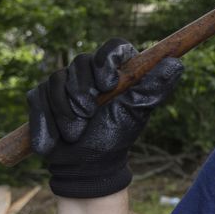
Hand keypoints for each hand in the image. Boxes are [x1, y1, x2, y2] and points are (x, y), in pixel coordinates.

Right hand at [27, 38, 182, 198]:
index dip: (106, 61)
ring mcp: (64, 83)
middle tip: (89, 117)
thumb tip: (176, 63)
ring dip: (65, 111)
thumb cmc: (114, 139)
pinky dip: (46, 119)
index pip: (114, 46)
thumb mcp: (135, 114)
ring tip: (75, 132)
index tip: (107, 84)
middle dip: (83, 93)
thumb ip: (153, 87)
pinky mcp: (42, 96)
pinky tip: (54, 139)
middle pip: (81, 62)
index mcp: (118, 72)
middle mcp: (91, 72)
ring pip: (56, 80)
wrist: (83, 167)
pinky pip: (38, 96)